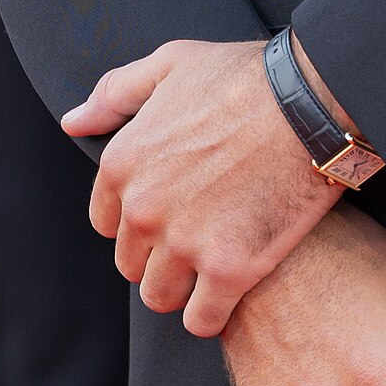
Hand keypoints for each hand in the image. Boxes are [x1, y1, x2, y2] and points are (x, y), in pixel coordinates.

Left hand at [65, 37, 340, 335]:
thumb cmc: (245, 77)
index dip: (140, 220)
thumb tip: (73, 123)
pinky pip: (202, 320)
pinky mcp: (230, 268)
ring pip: (162, 296)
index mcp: (123, 163)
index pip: (107, 223)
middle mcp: (143, 208)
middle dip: (161, 255)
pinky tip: (233, 292)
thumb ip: (115, 94)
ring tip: (217, 266)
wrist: (312, 100)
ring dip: (185, 287)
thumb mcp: (171, 64)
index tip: (173, 211)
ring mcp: (185, 242)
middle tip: (202, 236)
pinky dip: (214, 314)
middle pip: (132, 264)